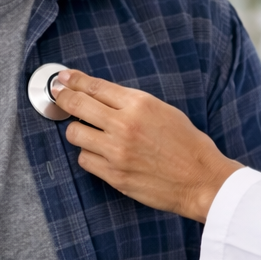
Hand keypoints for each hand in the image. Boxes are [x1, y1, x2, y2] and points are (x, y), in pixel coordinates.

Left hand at [51, 69, 242, 221]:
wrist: (201, 180)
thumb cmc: (187, 145)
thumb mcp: (164, 111)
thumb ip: (131, 103)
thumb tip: (100, 96)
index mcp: (140, 104)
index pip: (96, 86)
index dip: (75, 80)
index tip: (64, 78)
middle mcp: (125, 125)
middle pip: (77, 106)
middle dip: (64, 98)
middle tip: (60, 96)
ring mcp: (117, 152)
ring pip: (75, 134)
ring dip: (78, 131)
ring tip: (88, 132)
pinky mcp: (114, 175)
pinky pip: (85, 159)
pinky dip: (89, 154)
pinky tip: (100, 153)